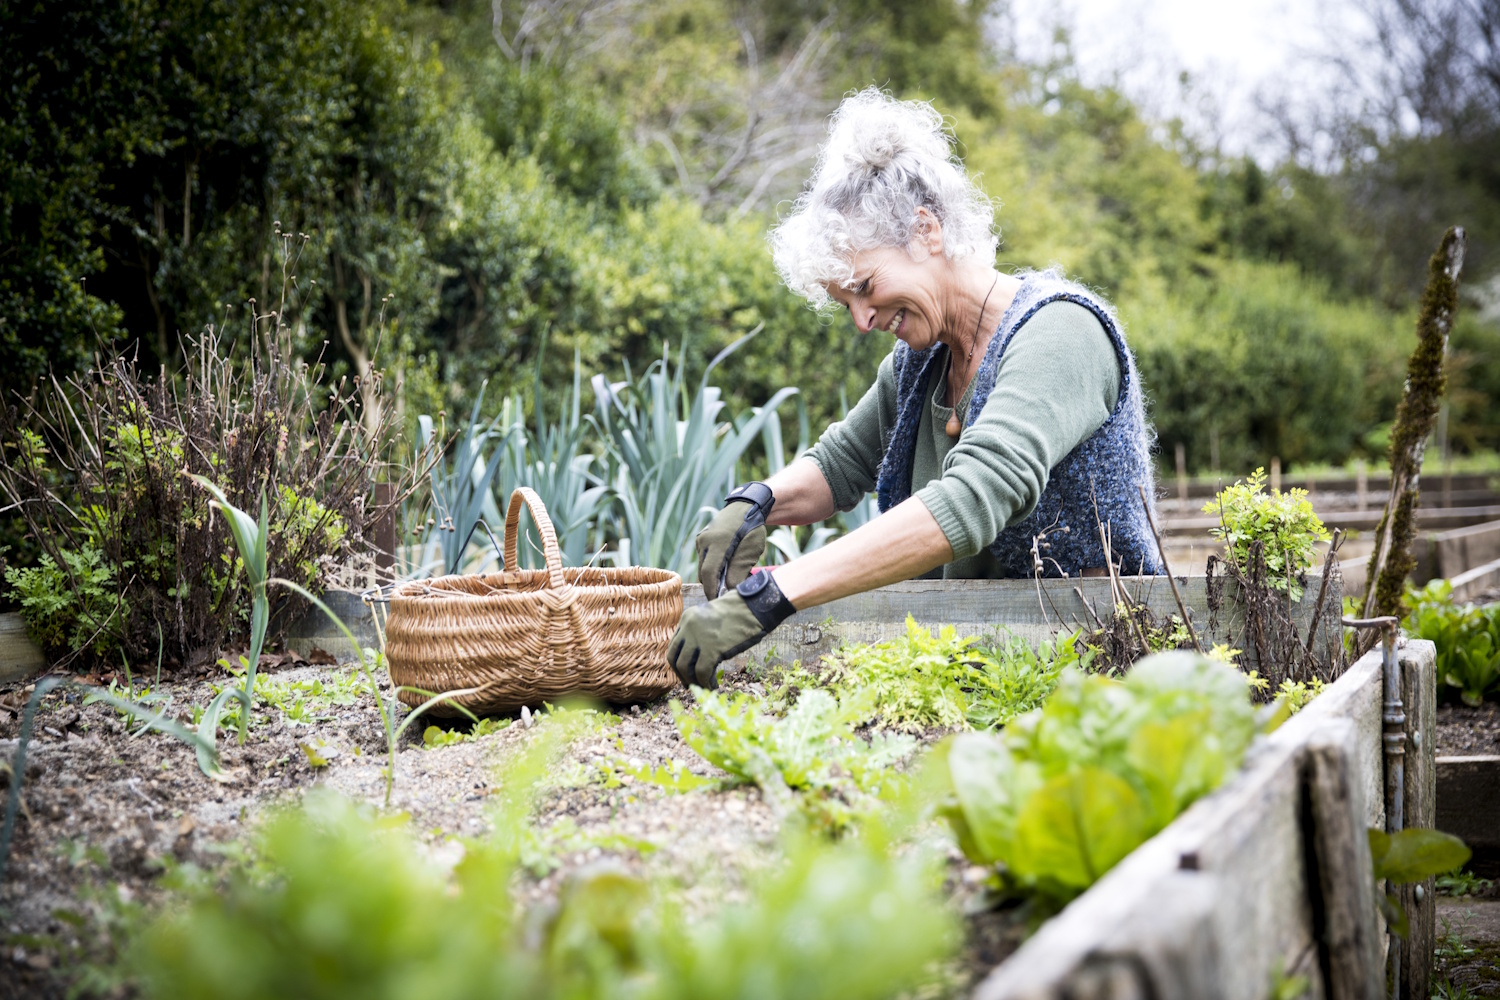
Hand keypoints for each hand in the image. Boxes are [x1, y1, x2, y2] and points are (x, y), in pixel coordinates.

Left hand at [667, 590, 768, 688]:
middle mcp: (688, 627)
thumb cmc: (739, 611)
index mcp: (687, 618)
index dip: (678, 661)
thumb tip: (698, 655)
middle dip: (681, 674)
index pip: (674, 645)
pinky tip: (713, 685)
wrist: (754, 607)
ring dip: (693, 681)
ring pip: (685, 667)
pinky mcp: (712, 649)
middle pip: (674, 657)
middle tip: (690, 684)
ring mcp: (699, 638)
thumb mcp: (711, 616)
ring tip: (704, 686)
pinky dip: (706, 683)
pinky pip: (702, 673)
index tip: (686, 672)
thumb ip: (701, 631)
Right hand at [695, 483, 772, 598]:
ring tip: (726, 583)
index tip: (717, 602)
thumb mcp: (751, 552)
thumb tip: (730, 591)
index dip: (711, 590)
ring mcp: (701, 539)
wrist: (746, 507)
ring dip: (713, 576)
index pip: (708, 573)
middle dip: (712, 586)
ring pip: (703, 566)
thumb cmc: (751, 529)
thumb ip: (739, 572)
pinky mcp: (701, 539)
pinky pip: (704, 558)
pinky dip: (712, 567)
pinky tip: (724, 569)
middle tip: (723, 597)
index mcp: (717, 543)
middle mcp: (704, 541)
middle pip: (703, 572)